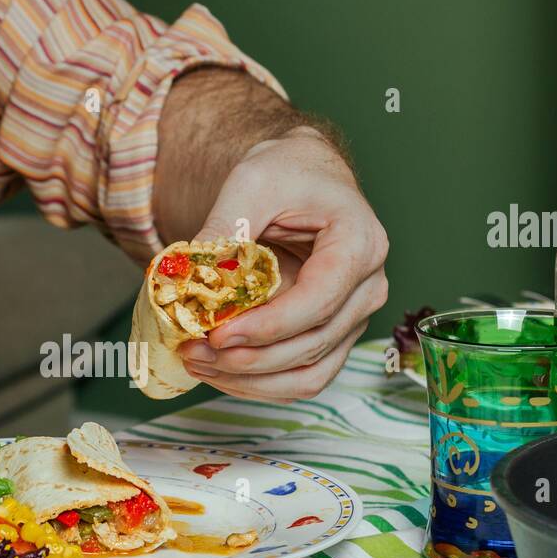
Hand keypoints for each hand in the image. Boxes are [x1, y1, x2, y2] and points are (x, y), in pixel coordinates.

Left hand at [178, 128, 387, 402]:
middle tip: (192, 352)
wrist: (303, 178)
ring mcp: (352, 318)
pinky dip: (258, 383)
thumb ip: (225, 227)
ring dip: (250, 380)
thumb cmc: (286, 174)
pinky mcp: (331, 336)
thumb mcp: (252, 182)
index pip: (318, 302)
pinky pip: (300, 377)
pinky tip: (217, 371)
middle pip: (311, 345)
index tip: (218, 335)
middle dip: (247, 360)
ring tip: (198, 364)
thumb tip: (189, 275)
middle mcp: (367, 288)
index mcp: (359, 244)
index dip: (267, 328)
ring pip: (308, 375)